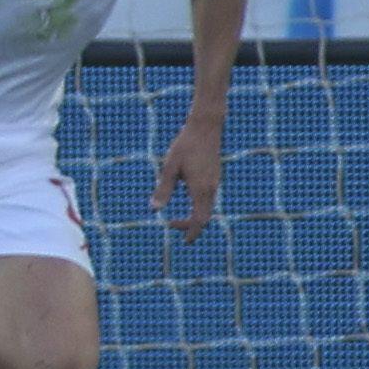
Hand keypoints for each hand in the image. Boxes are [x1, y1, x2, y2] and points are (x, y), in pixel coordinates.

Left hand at [151, 117, 221, 238]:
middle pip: (205, 217)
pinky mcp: (215, 176)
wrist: (206, 127)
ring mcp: (215, 182)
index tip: (182, 240)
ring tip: (179, 220)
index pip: (199, 220)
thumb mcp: (169, 167)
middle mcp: (211, 188)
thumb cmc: (185, 145)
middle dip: (191, 227)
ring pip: (208, 208)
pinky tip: (189, 200)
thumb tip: (153, 209)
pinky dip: (200, 206)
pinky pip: (209, 198)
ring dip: (196, 216)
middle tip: (174, 227)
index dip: (191, 232)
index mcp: (200, 189)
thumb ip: (163, 189)